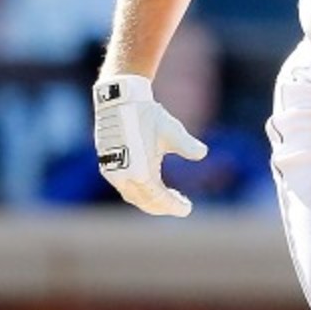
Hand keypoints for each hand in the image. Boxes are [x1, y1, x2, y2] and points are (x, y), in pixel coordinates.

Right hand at [93, 74, 207, 215]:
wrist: (119, 99)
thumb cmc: (146, 115)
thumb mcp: (171, 130)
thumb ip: (187, 145)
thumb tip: (203, 154)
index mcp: (140, 172)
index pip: (159, 199)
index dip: (173, 206)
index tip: (187, 209)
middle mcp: (123, 176)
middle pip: (144, 201)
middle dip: (162, 206)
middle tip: (180, 205)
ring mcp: (112, 171)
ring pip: (132, 195)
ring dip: (150, 200)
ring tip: (169, 196)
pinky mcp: (107, 163)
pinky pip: (125, 186)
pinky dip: (139, 190)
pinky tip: (151, 183)